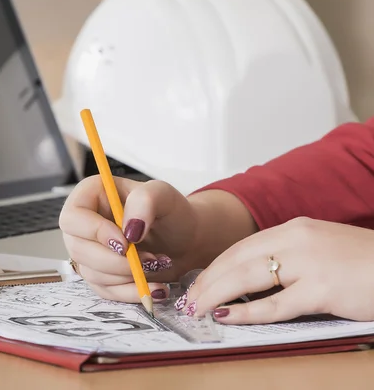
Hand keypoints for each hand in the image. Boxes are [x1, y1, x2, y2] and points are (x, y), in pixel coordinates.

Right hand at [59, 175, 200, 302]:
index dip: (94, 232)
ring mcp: (89, 252)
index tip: (125, 243)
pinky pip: (106, 291)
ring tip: (157, 265)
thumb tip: (128, 229)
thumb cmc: (171, 212)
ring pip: (92, 274)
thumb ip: (144, 201)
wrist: (185, 240)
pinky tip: (154, 286)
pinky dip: (131, 292)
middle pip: (78, 249)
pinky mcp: (100, 275)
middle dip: (115, 261)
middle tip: (148, 260)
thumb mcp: (163, 195)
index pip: (73, 217)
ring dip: (127, 276)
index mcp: (91, 196)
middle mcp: (84, 225)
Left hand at [178, 217, 373, 323]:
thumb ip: (288, 257)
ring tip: (197, 309)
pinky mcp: (322, 289)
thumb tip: (252, 278)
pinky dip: (246, 312)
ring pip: (247, 278)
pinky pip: (275, 304)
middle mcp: (296, 240)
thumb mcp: (320, 247)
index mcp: (294, 229)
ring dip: (216, 294)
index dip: (215, 267)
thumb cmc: (362, 263)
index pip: (241, 247)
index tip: (198, 283)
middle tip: (188, 300)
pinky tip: (227, 317)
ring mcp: (309, 263)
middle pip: (237, 260)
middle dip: (207, 281)